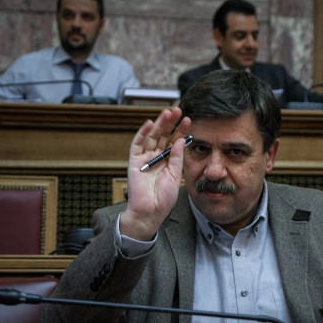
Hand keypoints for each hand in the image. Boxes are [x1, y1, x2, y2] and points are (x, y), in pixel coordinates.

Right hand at [119, 107, 190, 240]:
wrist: (150, 212)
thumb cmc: (164, 199)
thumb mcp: (175, 176)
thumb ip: (176, 158)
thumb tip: (179, 140)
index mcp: (167, 162)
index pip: (174, 142)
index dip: (180, 131)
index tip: (188, 120)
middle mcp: (156, 158)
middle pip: (162, 136)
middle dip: (170, 123)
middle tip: (177, 110)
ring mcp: (144, 159)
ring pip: (151, 137)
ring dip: (158, 124)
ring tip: (166, 112)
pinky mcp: (134, 162)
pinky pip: (137, 145)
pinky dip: (142, 133)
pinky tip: (149, 123)